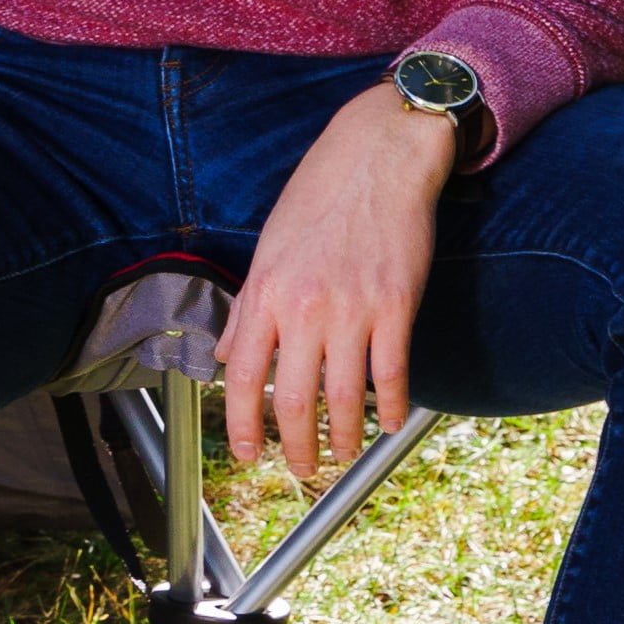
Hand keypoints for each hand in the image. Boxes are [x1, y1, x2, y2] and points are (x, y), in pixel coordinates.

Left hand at [221, 85, 455, 484]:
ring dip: (344, 438)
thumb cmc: (321, 196)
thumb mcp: (269, 248)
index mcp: (266, 292)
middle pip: (293, 400)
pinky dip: (389, 408)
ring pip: (344, 397)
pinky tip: (387, 421)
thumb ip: (249, 308)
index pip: (241, 376)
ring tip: (343, 453)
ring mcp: (353, 308)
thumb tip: (227, 356)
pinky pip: (392, 374)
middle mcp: (304, 306)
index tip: (246, 452)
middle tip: (300, 467)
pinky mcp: (396, 305)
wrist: (379, 156)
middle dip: (296, 447)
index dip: (241, 425)